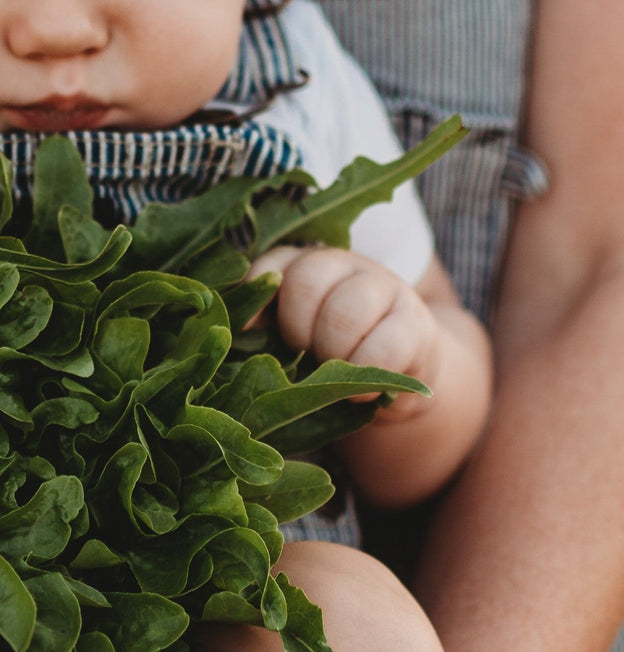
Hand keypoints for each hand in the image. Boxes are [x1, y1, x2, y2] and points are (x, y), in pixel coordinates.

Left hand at [250, 245, 439, 414]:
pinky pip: (386, 346)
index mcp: (302, 266)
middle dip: (296, 330)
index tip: (248, 329)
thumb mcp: (288, 342)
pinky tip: (361, 388)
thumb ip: (261, 330)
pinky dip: (367, 371)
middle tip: (304, 354)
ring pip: (345, 311)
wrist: (394, 381)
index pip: (274, 263)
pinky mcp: (416, 322)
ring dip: (332, 352)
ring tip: (335, 369)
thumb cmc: (325, 361)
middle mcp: (343, 266)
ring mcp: (384, 288)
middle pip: (306, 281)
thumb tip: (235, 333)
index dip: (258, 293)